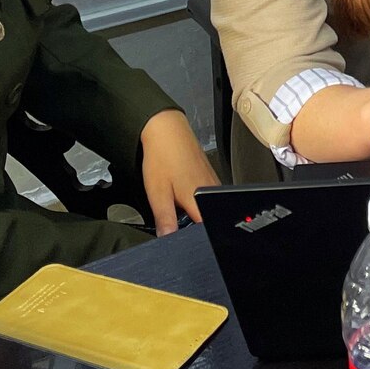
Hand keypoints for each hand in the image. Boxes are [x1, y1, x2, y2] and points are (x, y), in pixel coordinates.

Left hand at [138, 110, 220, 236]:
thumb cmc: (163, 156)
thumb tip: (168, 239)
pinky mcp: (209, 174)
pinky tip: (182, 191)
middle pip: (208, 219)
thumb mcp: (157, 193)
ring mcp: (212, 181)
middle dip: (193, 226)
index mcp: (199, 200)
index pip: (206, 230)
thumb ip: (165, 219)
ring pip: (208, 207)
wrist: (166, 129)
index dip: (195, 238)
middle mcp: (211, 191)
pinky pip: (207, 195)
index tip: (183, 239)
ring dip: (194, 211)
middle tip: (175, 218)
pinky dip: (196, 199)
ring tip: (177, 201)